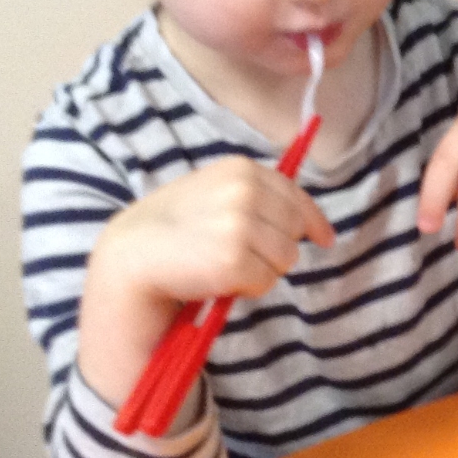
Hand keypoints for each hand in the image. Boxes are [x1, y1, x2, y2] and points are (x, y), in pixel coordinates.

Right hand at [79, 157, 336, 404]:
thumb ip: (255, 195)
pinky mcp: (234, 259)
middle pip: (295, 231)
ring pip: (286, 259)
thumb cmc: (173, 229)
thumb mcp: (213, 192)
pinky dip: (247, 288)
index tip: (325, 239)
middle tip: (238, 254)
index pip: (296, 197)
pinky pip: (266, 282)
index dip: (313, 222)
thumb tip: (308, 218)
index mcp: (241, 169)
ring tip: (223, 265)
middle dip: (276, 248)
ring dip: (261, 269)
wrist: (132, 255)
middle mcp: (245, 190)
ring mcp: (240, 224)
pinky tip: (217, 279)